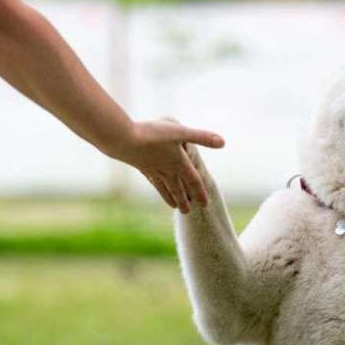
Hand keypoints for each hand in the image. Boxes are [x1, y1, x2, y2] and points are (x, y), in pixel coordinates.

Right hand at [108, 119, 224, 212]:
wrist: (121, 139)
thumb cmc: (152, 134)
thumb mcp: (181, 132)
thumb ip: (202, 137)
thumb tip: (223, 143)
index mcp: (178, 163)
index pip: (193, 180)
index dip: (200, 191)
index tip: (205, 204)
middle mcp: (166, 170)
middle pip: (178, 188)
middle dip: (184, 200)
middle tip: (188, 212)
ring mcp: (151, 169)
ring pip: (164, 187)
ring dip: (170, 197)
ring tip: (173, 207)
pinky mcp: (139, 165)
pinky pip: (151, 179)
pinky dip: (156, 185)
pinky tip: (154, 184)